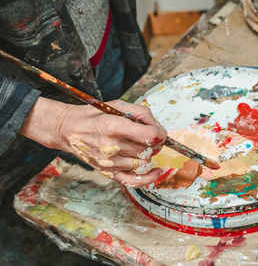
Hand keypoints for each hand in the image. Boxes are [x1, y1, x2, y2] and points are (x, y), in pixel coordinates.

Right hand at [20, 97, 166, 186]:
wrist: (69, 130)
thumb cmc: (94, 116)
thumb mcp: (118, 105)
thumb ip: (141, 113)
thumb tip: (158, 128)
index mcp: (114, 126)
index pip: (150, 136)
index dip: (160, 134)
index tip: (159, 132)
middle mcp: (112, 146)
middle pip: (148, 150)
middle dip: (154, 143)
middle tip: (149, 136)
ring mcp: (109, 163)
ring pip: (143, 163)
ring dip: (148, 155)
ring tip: (140, 145)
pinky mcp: (108, 173)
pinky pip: (134, 181)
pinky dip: (148, 178)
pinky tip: (155, 171)